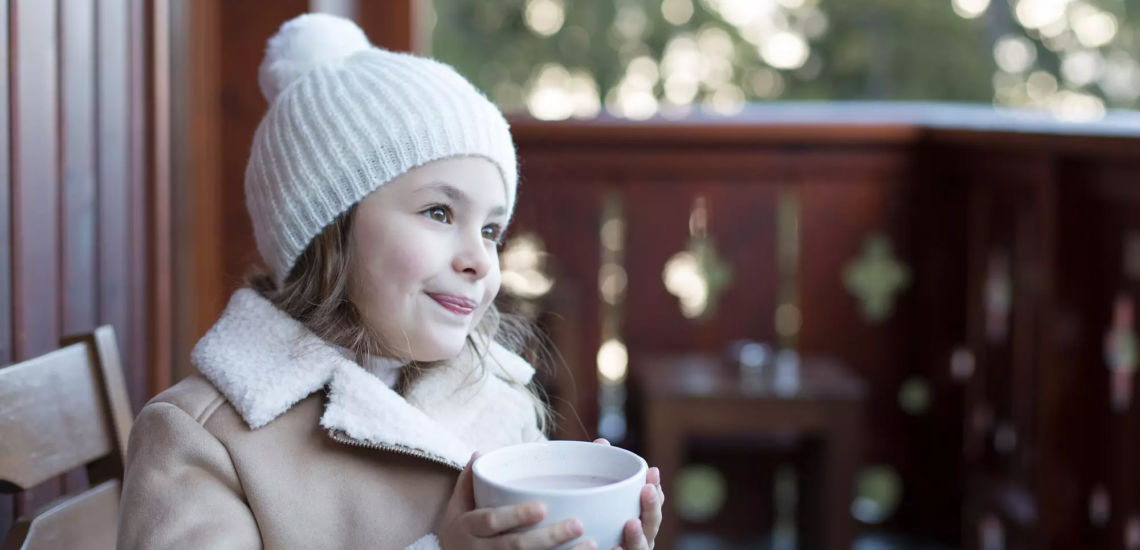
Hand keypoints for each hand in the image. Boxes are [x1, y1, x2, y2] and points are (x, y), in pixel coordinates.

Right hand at [438, 452, 597, 549]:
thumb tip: (480, 453)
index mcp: (468, 527)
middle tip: (578, 524)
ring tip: (592, 545)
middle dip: (549, 538)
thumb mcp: (457, 508)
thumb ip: (469, 482)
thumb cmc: (459, 532)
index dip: (516, 515)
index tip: (542, 508)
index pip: (491, 521)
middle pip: (516, 546)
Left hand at [592, 439, 664, 549]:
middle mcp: (641, 538)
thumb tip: (601, 442)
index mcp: (639, 519)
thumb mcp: (599, 496)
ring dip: (638, 535)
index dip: (656, 487)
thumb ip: (603, 472)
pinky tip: (615, 548)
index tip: (653, 471)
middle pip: (652, 523)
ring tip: (632, 523)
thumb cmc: (595, 522)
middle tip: (647, 489)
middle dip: (652, 506)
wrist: (578, 547)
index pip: (654, 502)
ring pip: (642, 547)